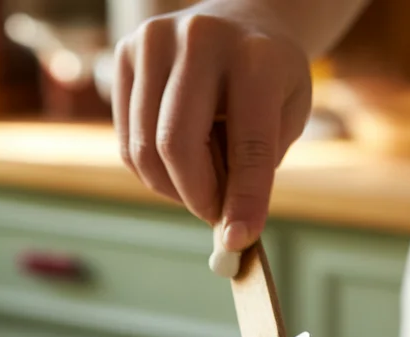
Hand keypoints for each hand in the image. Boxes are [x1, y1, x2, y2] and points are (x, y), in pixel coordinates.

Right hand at [111, 5, 311, 249]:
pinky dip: (152, 168)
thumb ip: (257, 172)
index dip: (245, 200)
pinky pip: (126, 140)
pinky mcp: (124, 53)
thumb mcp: (285, 120)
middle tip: (215, 216)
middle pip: (176, 145)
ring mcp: (154, 41)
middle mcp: (201, 40)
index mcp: (256, 58)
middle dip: (196, 196)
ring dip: (173, 186)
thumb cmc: (270, 81)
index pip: (248, 146)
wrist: (242, 21)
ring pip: (144, 148)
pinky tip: (180, 157)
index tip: (238, 241)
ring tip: (204, 178)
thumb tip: (228, 236)